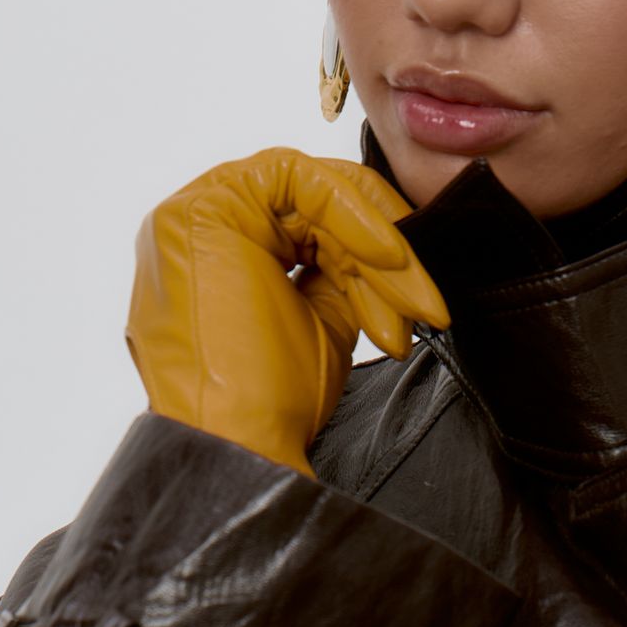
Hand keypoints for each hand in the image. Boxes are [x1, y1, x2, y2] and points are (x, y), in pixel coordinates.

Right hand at [124, 148, 448, 473]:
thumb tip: (392, 242)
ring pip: (317, 193)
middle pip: (319, 206)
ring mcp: (200, 212)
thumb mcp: (325, 322)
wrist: (237, 444)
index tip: (421, 299)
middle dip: (385, 257)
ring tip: (411, 306)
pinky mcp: (206, 207)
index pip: (314, 222)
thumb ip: (343, 272)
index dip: (376, 250)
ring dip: (377, 249)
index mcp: (226, 252)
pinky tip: (388, 258)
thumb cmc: (270, 402)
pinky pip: (300, 182)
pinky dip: (355, 216)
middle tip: (426, 307)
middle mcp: (207, 225)